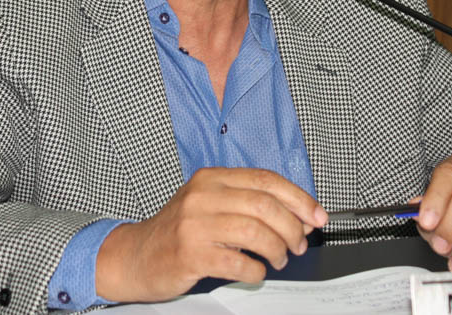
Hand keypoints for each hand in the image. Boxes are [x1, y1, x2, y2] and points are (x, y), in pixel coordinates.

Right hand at [95, 167, 327, 301]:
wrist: (135, 255)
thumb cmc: (178, 232)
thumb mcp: (210, 206)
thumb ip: (249, 206)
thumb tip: (300, 217)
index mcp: (211, 178)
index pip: (266, 180)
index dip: (298, 198)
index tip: (317, 215)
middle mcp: (202, 196)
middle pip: (264, 205)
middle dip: (292, 228)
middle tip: (298, 244)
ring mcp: (194, 224)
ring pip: (255, 232)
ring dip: (277, 250)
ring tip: (279, 259)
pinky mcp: (190, 254)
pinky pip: (238, 262)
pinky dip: (256, 271)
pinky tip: (255, 272)